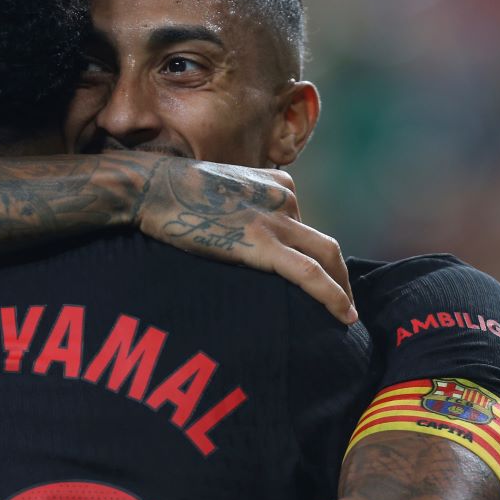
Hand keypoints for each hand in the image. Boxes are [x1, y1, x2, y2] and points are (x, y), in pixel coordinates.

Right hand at [136, 159, 355, 322]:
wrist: (154, 188)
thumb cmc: (174, 192)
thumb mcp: (221, 189)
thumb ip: (241, 206)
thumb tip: (237, 234)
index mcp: (277, 183)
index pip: (303, 223)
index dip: (308, 254)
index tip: (309, 276)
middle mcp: (284, 198)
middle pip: (325, 243)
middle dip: (339, 275)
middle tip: (341, 302)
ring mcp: (276, 221)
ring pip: (328, 257)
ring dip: (341, 289)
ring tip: (344, 315)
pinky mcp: (263, 244)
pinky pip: (310, 274)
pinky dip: (332, 296)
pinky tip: (343, 316)